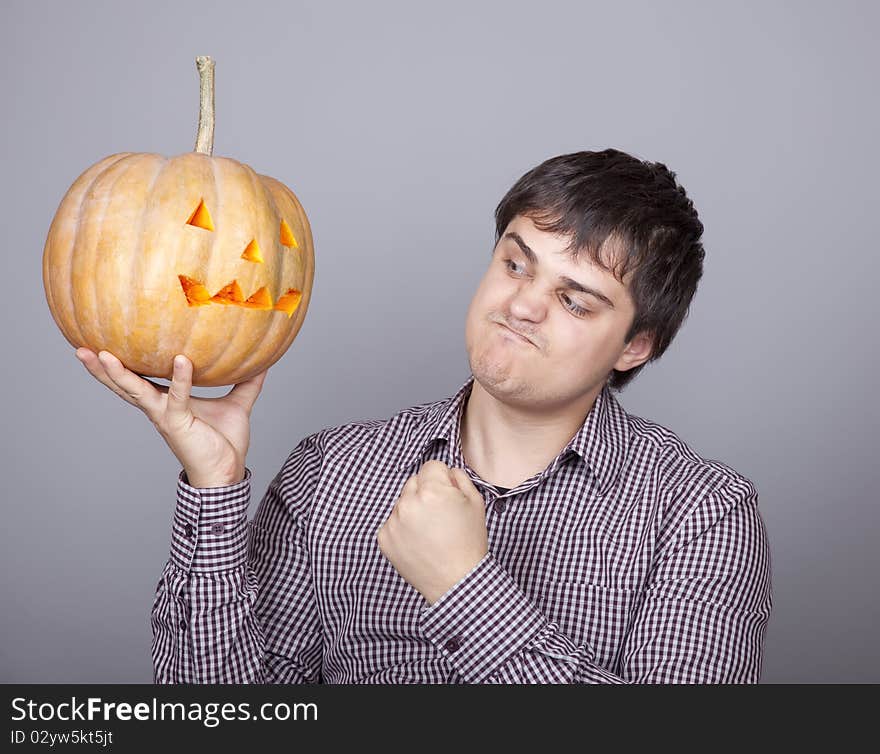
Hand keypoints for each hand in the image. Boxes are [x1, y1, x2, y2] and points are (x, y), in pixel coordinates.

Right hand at [75, 348, 266, 487]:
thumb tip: (264, 360)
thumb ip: (246, 382)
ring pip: (135, 391)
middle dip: (101, 368)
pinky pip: (177, 397)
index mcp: (166, 402)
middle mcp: (158, 408)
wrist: (227, 472)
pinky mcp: (178, 423)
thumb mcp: (237, 404)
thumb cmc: (224, 443)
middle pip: (123, 385)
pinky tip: (181, 360)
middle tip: (82, 346)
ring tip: (102, 353)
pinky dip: (180, 379)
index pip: (139, 379)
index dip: (121, 364)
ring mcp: (165, 415)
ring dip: (117, 374)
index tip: (104, 342)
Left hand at [377, 460, 487, 604]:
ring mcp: (393, 522)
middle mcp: (408, 503)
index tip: (448, 494)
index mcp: (432, 491)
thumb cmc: (469, 542)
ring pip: (402, 502)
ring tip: (431, 532)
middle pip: (414, 482)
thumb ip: (460, 478)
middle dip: (426, 493)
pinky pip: (393, 522)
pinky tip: (419, 542)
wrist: (457, 581)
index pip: (431, 466)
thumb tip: (447, 472)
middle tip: (440, 516)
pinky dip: (403, 529)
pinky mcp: (384, 538)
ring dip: (414, 510)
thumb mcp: (476, 502)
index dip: (442, 479)